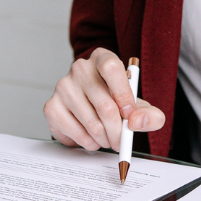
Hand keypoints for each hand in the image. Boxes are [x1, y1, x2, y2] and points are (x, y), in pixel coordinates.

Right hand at [43, 47, 164, 150]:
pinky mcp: (52, 106)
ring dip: (104, 139)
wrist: (91, 108)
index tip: (129, 114)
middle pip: (105, 104)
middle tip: (121, 140)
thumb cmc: (115, 102)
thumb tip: (137, 121)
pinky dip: (88, 142)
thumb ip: (149, 114)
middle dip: (117, 131)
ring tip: (107, 138)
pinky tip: (91, 138)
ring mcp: (63, 86)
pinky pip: (76, 132)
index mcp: (102, 58)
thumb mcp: (137, 106)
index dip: (123, 93)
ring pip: (92, 123)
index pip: (111, 67)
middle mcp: (80, 68)